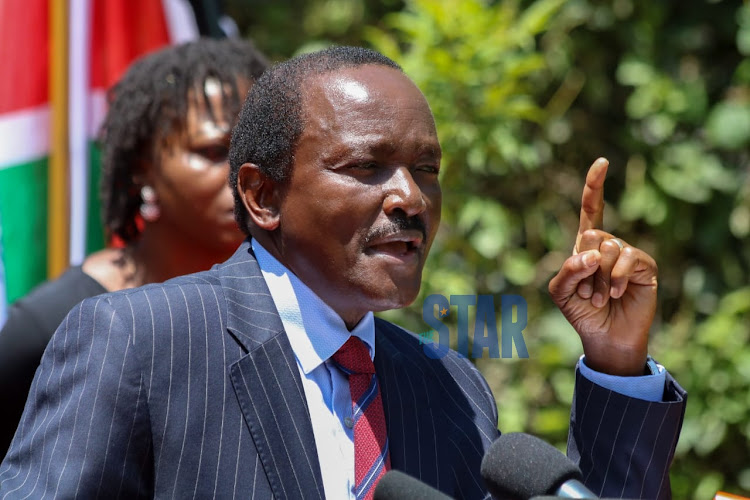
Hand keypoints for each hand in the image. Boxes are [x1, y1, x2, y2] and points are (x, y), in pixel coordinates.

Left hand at [548, 158, 656, 375]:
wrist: (604, 337)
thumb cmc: (580, 312)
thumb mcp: (560, 291)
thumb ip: (566, 269)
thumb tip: (591, 252)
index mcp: (586, 246)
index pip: (591, 210)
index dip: (595, 186)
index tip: (602, 162)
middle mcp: (608, 246)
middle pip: (592, 235)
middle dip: (584, 268)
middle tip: (586, 292)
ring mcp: (627, 255)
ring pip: (607, 248)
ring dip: (596, 279)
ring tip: (599, 298)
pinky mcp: (644, 266)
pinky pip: (626, 258)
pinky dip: (614, 278)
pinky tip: (613, 294)